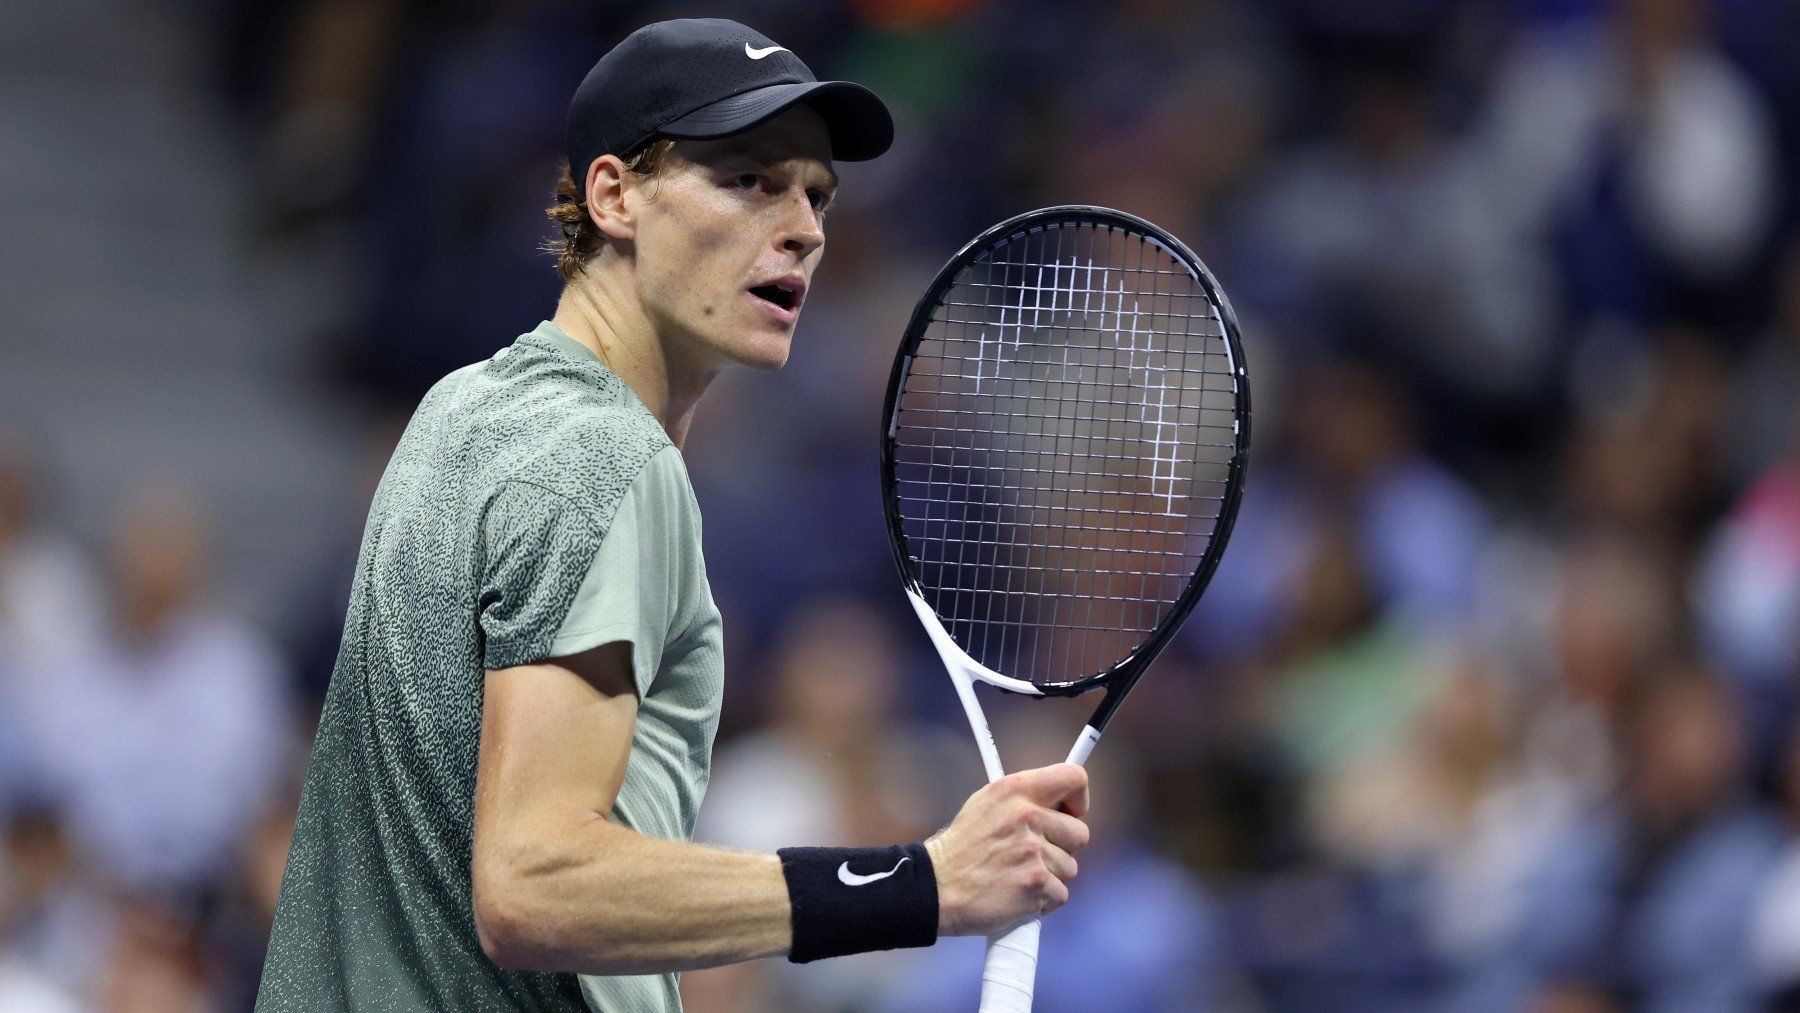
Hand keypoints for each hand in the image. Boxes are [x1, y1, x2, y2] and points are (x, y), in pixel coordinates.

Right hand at [924, 763, 1089, 936]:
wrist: (936, 887)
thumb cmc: (961, 849)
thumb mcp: (985, 803)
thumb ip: (1023, 799)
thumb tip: (1059, 803)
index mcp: (1015, 789)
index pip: (1074, 778)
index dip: (1079, 799)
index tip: (1070, 813)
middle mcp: (1027, 815)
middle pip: (1080, 833)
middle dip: (1062, 848)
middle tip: (1033, 854)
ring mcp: (1033, 851)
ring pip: (1070, 867)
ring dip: (1050, 876)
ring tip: (1018, 874)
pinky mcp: (1036, 883)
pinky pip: (1061, 894)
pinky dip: (1043, 900)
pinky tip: (1018, 894)